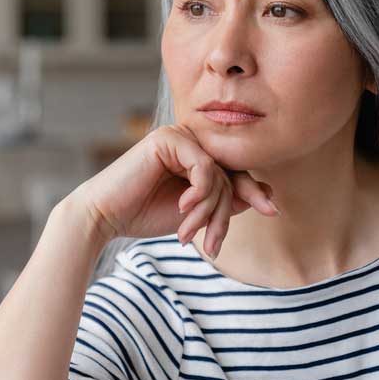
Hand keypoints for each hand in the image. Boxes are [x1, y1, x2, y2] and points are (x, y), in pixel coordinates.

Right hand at [66, 124, 278, 257]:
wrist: (105, 217)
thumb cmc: (144, 214)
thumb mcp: (195, 213)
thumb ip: (226, 201)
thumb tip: (267, 193)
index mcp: (196, 156)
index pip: (235, 172)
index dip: (253, 192)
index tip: (273, 211)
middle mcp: (190, 141)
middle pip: (229, 175)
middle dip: (222, 214)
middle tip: (211, 243)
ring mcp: (179, 136)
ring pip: (218, 174)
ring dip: (208, 210)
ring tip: (188, 231)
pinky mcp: (168, 138)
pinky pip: (204, 166)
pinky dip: (199, 192)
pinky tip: (181, 208)